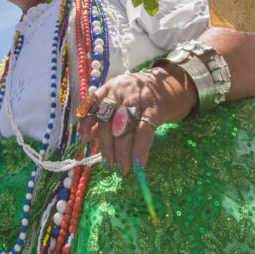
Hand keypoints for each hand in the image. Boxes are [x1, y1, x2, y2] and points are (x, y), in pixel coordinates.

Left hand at [77, 66, 195, 173]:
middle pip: (107, 122)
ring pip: (124, 129)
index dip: (85, 123)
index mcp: (110, 88)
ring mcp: (138, 100)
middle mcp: (121, 92)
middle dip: (106, 147)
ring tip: (122, 169)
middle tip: (109, 165)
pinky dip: (140, 149)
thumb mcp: (121, 97)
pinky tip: (138, 162)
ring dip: (122, 152)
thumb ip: (105, 114)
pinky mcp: (154, 109)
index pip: (92, 104)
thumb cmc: (141, 95)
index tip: (83, 141)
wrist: (171, 84)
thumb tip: (91, 136)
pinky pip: (144, 132)